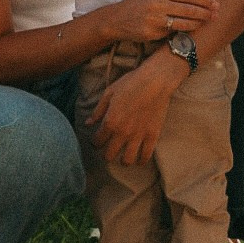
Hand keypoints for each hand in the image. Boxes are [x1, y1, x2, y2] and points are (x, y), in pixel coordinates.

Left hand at [90, 51, 184, 165]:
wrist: (155, 81)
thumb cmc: (131, 83)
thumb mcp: (109, 93)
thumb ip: (98, 110)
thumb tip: (88, 123)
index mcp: (110, 122)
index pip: (97, 141)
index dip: (95, 142)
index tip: (97, 140)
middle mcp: (122, 132)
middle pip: (109, 155)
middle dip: (107, 153)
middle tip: (110, 149)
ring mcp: (138, 136)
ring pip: (127, 160)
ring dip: (123, 160)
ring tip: (123, 157)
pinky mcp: (152, 136)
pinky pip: (146, 156)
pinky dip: (142, 160)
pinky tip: (139, 160)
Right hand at [107, 0, 216, 42]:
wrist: (117, 19)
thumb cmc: (140, 4)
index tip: (215, 3)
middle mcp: (157, 3)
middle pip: (188, 8)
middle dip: (205, 12)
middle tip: (216, 14)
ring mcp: (154, 19)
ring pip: (183, 22)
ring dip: (197, 23)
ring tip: (207, 23)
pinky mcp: (151, 32)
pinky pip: (171, 33)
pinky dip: (182, 31)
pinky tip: (190, 31)